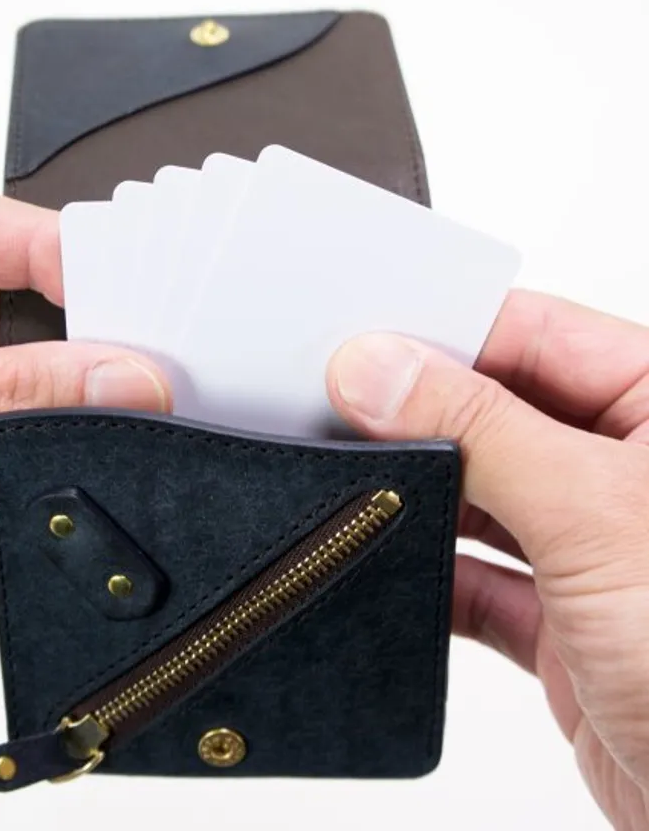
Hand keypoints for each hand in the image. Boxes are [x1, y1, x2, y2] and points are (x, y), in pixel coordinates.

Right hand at [327, 290, 648, 829]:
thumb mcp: (598, 517)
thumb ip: (483, 433)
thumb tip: (380, 371)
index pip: (536, 336)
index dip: (445, 337)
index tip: (360, 349)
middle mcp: (630, 473)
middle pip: (498, 414)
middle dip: (421, 419)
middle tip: (340, 415)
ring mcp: (595, 551)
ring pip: (483, 497)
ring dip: (421, 500)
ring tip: (355, 484)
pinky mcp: (564, 624)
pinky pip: (478, 582)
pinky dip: (431, 578)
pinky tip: (392, 567)